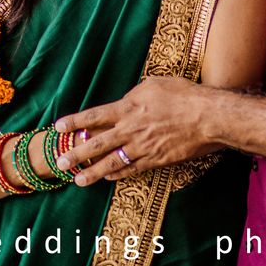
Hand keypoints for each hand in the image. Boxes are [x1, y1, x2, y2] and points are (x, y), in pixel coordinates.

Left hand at [54, 77, 217, 184]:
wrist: (207, 117)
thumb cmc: (184, 95)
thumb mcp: (155, 84)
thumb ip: (135, 94)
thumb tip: (126, 101)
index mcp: (129, 107)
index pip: (95, 116)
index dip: (75, 122)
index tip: (58, 127)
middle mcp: (131, 129)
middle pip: (97, 144)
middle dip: (76, 153)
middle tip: (59, 162)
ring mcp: (143, 147)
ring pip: (112, 162)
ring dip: (92, 172)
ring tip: (77, 180)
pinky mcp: (156, 160)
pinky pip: (132, 169)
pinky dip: (118, 174)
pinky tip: (108, 178)